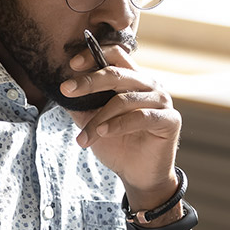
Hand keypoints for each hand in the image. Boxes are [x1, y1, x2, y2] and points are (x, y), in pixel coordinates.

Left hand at [61, 46, 182, 207]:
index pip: (116, 55)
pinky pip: (140, 117)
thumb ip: (81, 105)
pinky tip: (102, 132)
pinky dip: (117, 125)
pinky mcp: (169, 120)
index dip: (94, 54)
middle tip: (66, 90)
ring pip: (124, 99)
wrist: (137, 175)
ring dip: (98, 118)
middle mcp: (149, 85)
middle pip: (117, 73)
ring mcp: (162, 101)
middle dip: (89, 82)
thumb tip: (60, 89)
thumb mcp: (92, 122)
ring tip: (83, 137)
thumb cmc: (117, 145)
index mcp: (133, 79)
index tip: (72, 64)